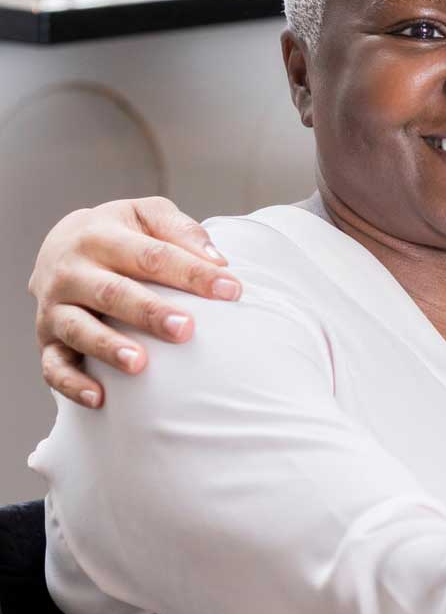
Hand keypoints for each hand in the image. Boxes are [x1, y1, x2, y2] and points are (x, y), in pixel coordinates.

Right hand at [29, 197, 240, 407]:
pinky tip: (99, 398)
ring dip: (108, 347)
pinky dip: (72, 384)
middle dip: (149, 312)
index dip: (192, 273)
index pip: (151, 255)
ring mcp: (54, 307)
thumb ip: (181, 231)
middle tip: (186, 329)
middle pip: (112, 292)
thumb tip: (219, 262)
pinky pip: (53, 366)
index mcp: (100, 235)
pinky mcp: (47, 339)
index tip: (231, 290)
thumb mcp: (148, 215)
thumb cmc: (121, 233)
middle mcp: (71, 271)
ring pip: (78, 329)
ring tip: (139, 364)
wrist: (61, 243)